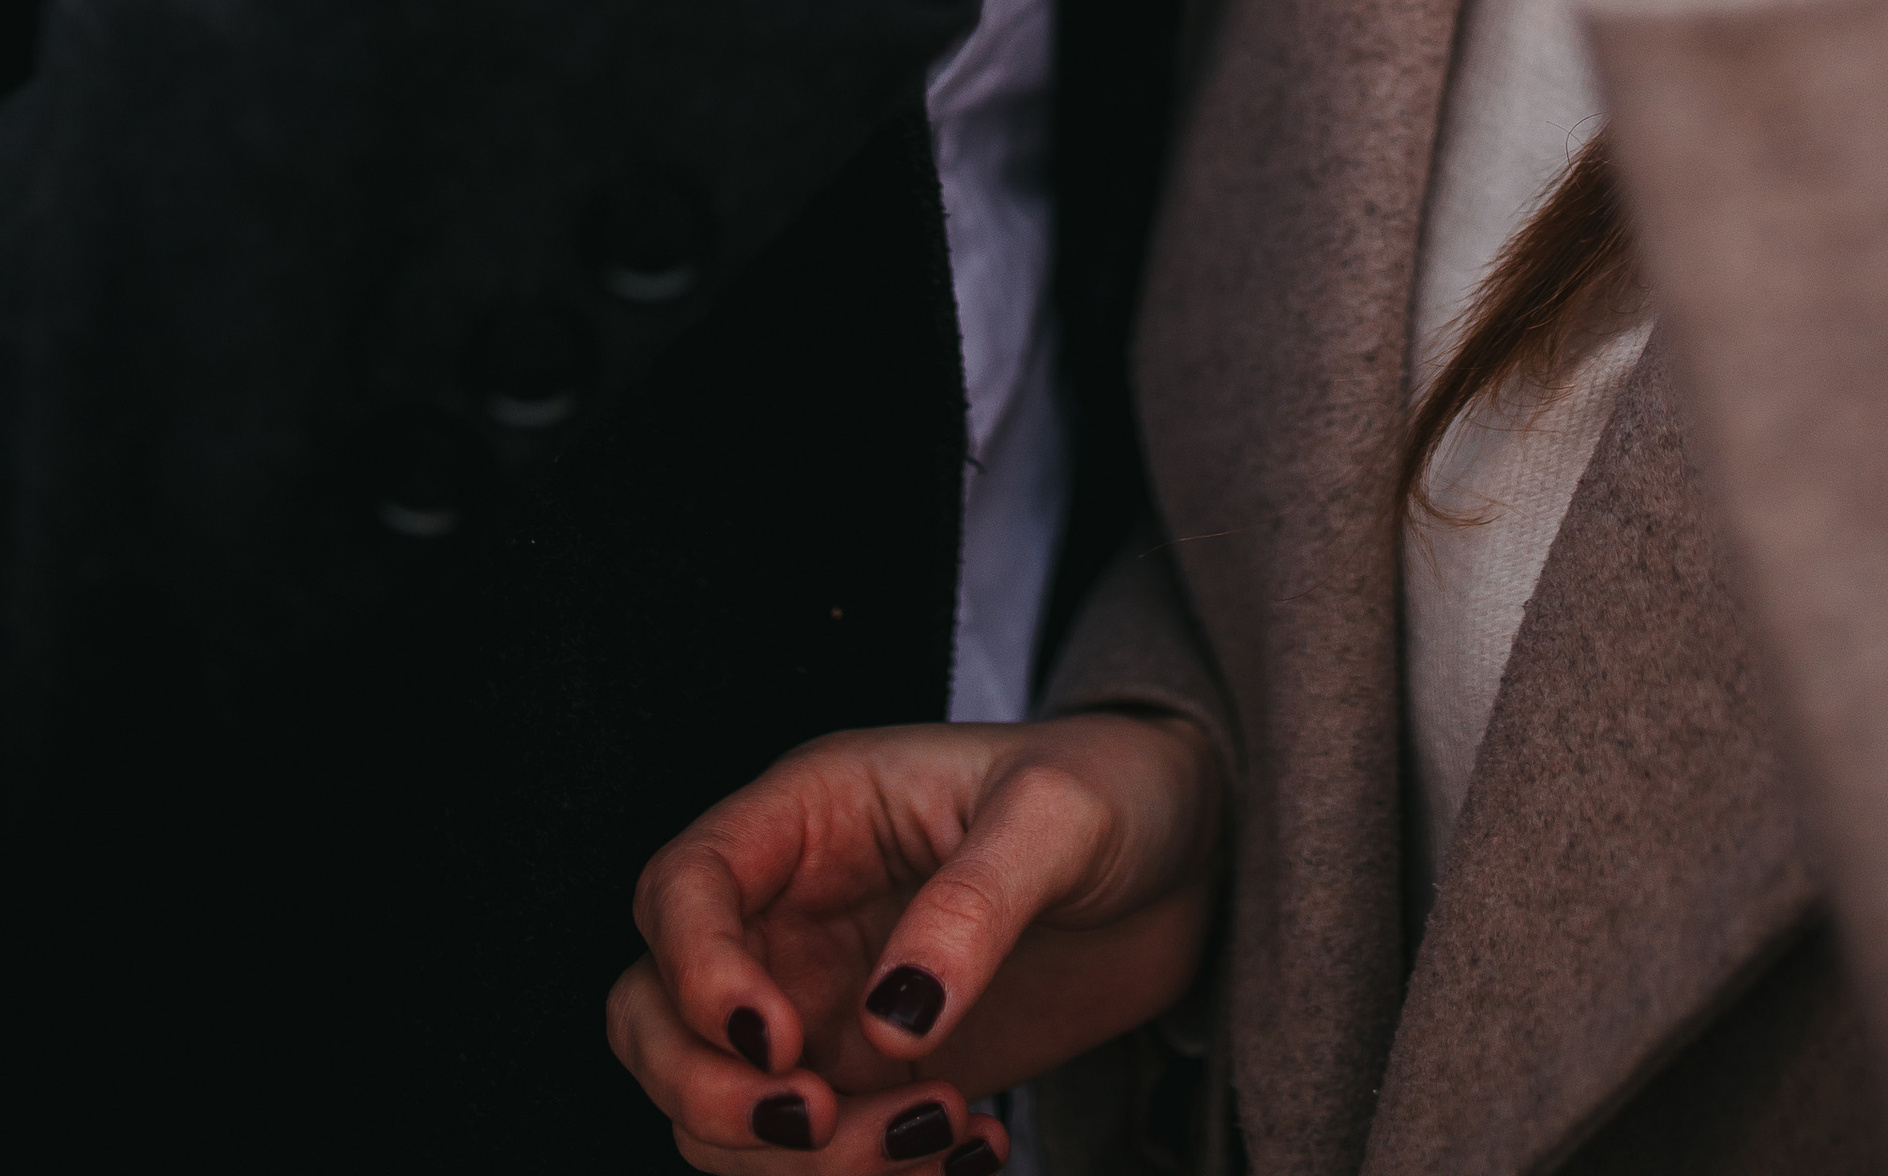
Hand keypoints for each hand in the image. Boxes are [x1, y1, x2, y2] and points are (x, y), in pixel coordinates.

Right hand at [606, 712, 1227, 1168]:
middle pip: (653, 1017)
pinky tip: (979, 1150)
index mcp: (812, 813)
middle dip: (713, 1093)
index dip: (697, 975)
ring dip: (807, 1161)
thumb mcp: (1059, 816)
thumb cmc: (1119, 791)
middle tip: (824, 1120)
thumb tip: (890, 1026)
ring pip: (720, 1111)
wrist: (1192, 860)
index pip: (680, 889)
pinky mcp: (872, 1081)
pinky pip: (813, 1160)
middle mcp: (792, 912)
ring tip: (949, 1130)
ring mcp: (821, 1004)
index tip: (781, 1040)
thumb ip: (974, 903)